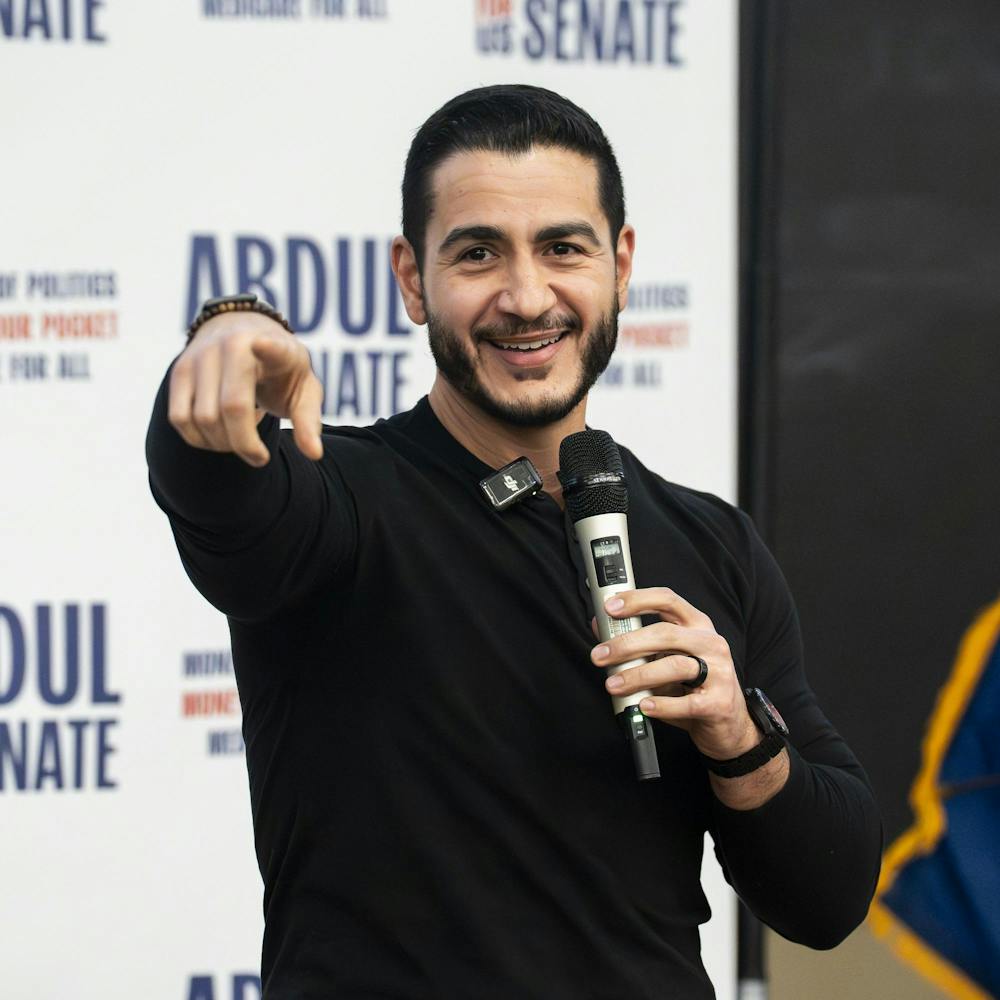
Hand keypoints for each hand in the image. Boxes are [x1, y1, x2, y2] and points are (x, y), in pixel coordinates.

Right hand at [168, 311, 323, 466]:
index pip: (269, 346)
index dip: (267, 347)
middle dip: (245, 445)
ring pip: (201, 418)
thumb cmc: (281, 370)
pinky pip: (180, 418)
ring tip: (240, 440)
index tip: (262, 344)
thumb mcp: (304, 389)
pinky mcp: (179, 371)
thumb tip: (314, 454)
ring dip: (221, 444)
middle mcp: (230, 344)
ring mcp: (199, 356)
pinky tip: (219, 433)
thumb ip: (308, 420)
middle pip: (231, 408)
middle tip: (259, 457)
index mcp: (269, 344)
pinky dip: (199, 438)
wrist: (245, 334)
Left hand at [590, 587, 760, 761]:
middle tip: (599, 655)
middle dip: (627, 643)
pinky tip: (644, 706)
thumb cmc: (692, 685)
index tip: (610, 607)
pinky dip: (661, 705)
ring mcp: (719, 672)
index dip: (637, 600)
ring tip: (613, 685)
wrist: (728, 724)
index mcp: (696, 625)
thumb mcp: (665, 658)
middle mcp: (710, 642)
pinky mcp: (719, 703)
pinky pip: (686, 703)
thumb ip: (636, 642)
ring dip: (637, 675)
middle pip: (666, 633)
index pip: (667, 600)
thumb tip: (599, 626)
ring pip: (674, 666)